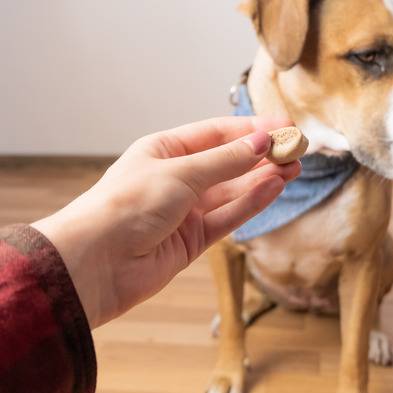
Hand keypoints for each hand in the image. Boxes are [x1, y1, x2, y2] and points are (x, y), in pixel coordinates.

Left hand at [31, 117, 300, 327]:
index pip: (216, 134)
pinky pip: (228, 217)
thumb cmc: (123, 207)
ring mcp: (184, 211)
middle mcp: (175, 178)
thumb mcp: (180, 173)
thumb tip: (261, 143)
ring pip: (232, 191)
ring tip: (294, 168)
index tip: (285, 127)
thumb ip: (225, 161)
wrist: (94, 264)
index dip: (252, 130)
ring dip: (262, 179)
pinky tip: (273, 188)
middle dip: (262, 156)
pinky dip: (251, 203)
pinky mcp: (191, 241)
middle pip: (228, 162)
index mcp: (163, 151)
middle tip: (297, 150)